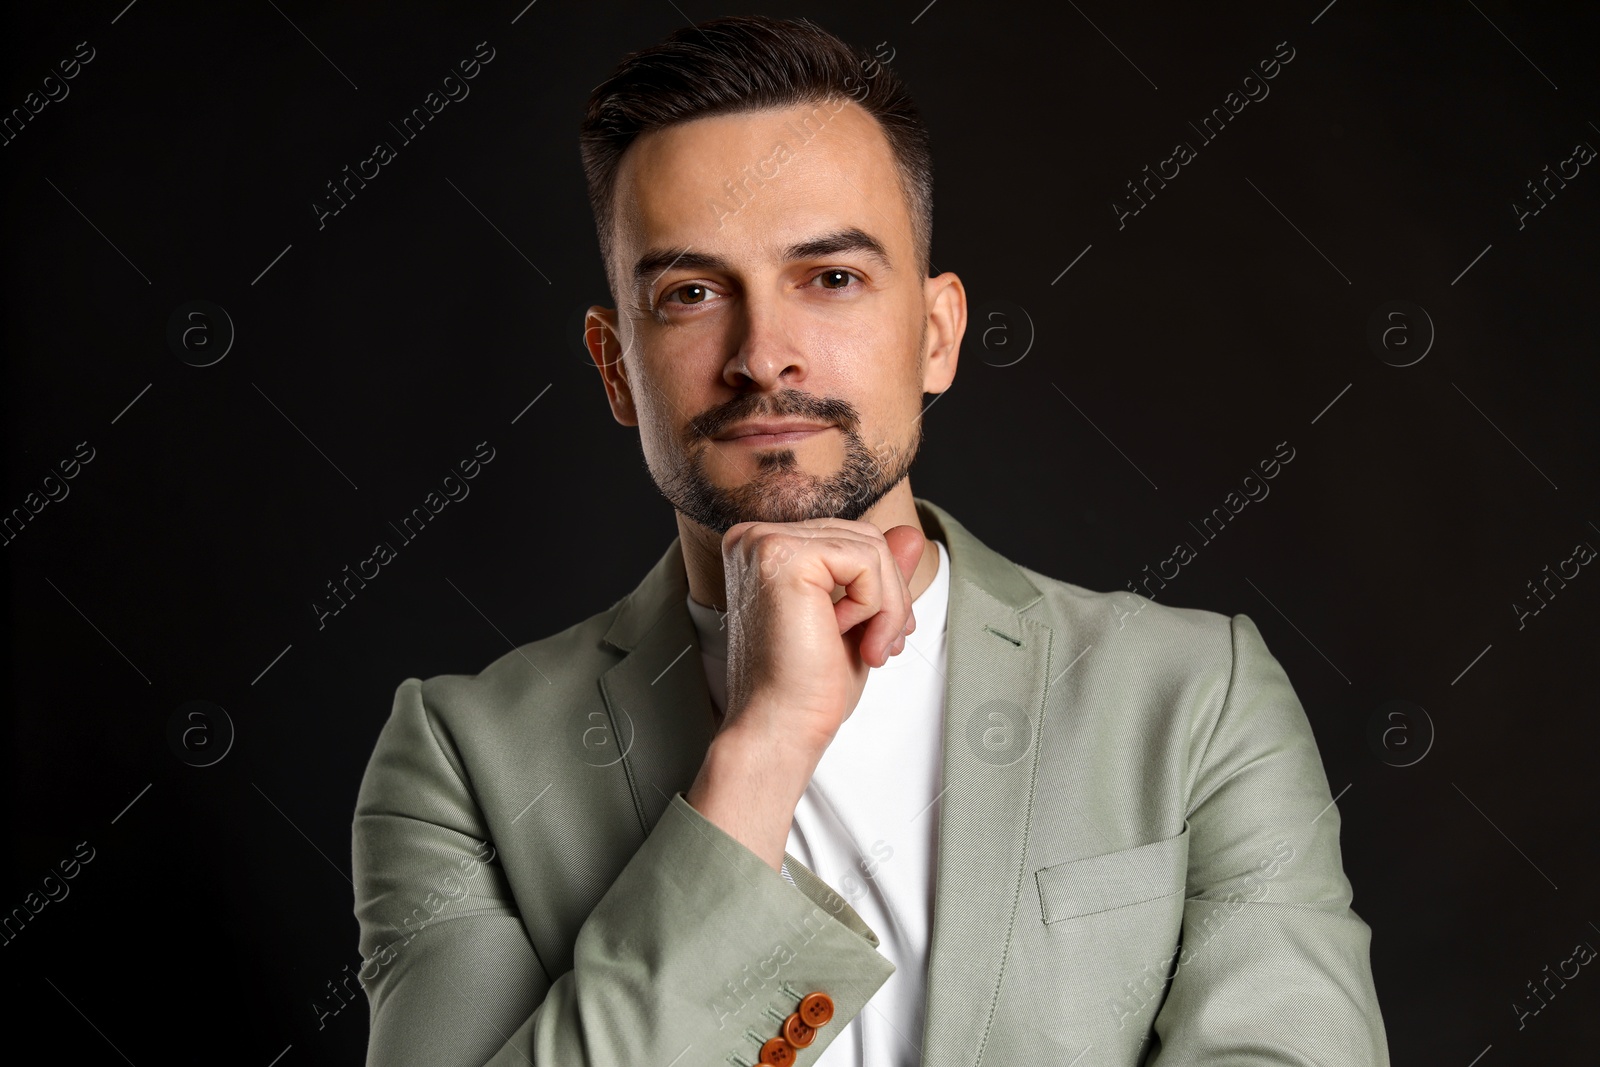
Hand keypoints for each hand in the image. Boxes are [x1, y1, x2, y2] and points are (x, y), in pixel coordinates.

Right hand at [717, 517, 924, 754]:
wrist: (781, 725)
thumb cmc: (809, 684)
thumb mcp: (858, 619)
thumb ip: (879, 574)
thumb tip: (914, 534)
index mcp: (766, 549)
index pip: (849, 539)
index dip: (882, 587)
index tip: (884, 636)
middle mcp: (757, 537)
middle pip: (864, 538)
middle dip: (892, 597)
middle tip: (882, 648)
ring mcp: (767, 542)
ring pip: (872, 548)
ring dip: (887, 607)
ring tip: (869, 650)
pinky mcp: (786, 557)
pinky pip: (866, 560)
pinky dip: (874, 606)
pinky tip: (843, 636)